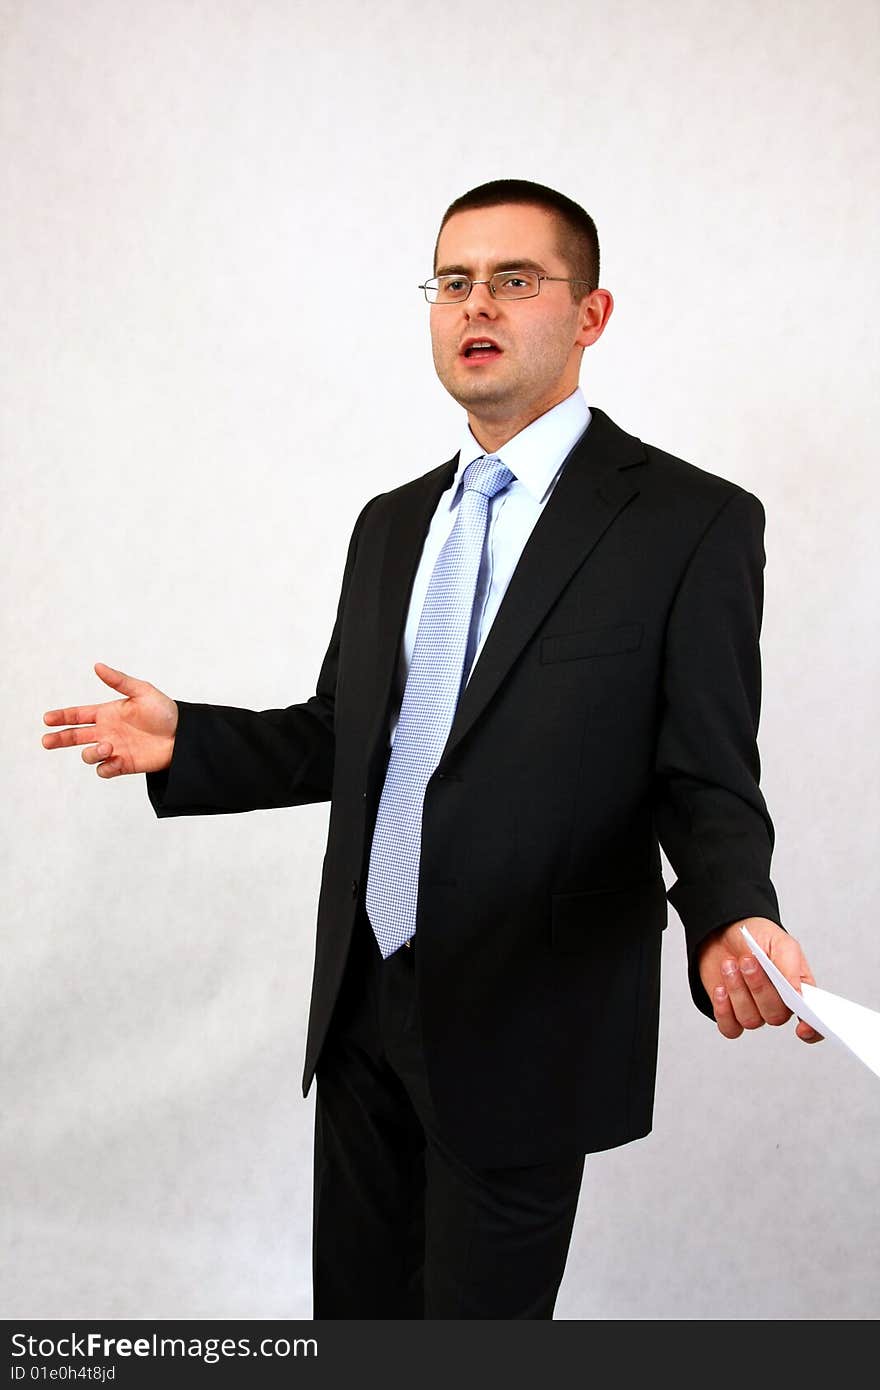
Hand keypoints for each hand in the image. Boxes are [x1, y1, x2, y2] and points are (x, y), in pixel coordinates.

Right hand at [42, 662, 177, 776]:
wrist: (183, 735)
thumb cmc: (164, 711)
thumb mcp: (142, 691)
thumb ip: (119, 681)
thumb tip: (97, 666)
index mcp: (107, 713)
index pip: (78, 715)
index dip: (62, 717)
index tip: (47, 719)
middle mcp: (107, 731)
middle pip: (75, 736)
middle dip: (59, 738)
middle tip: (46, 741)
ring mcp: (114, 749)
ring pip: (88, 755)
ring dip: (92, 752)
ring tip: (108, 746)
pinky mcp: (123, 765)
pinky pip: (105, 770)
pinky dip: (106, 767)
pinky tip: (116, 759)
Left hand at [697, 916, 822, 1044]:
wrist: (725, 930)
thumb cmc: (758, 937)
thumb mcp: (780, 943)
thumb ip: (790, 967)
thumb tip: (799, 994)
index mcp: (797, 990)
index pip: (811, 1020)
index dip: (812, 1030)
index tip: (802, 1028)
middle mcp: (778, 1005)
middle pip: (775, 1016)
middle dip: (759, 988)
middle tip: (747, 961)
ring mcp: (753, 1011)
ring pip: (751, 1021)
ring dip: (737, 991)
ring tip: (729, 964)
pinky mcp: (730, 1014)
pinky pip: (730, 1028)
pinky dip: (723, 1010)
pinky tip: (720, 989)